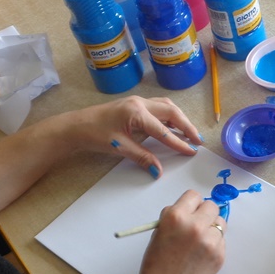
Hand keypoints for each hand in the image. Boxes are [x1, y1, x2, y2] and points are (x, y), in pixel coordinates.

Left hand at [63, 95, 202, 177]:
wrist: (76, 125)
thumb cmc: (94, 134)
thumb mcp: (119, 148)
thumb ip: (142, 158)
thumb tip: (158, 171)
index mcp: (136, 112)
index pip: (164, 129)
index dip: (179, 142)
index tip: (191, 151)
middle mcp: (140, 103)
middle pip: (171, 112)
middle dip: (186, 126)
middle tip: (198, 140)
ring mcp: (137, 102)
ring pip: (166, 107)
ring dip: (180, 119)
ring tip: (189, 133)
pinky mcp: (135, 105)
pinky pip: (159, 107)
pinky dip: (170, 116)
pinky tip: (173, 125)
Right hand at [135, 191, 225, 273]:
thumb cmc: (156, 268)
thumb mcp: (158, 235)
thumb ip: (173, 218)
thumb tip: (188, 210)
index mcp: (175, 217)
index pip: (193, 195)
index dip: (191, 204)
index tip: (190, 212)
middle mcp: (195, 225)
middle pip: (211, 206)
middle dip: (204, 214)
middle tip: (197, 226)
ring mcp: (210, 240)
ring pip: (220, 222)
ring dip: (212, 228)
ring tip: (200, 242)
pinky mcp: (220, 254)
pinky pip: (222, 239)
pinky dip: (215, 244)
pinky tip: (202, 255)